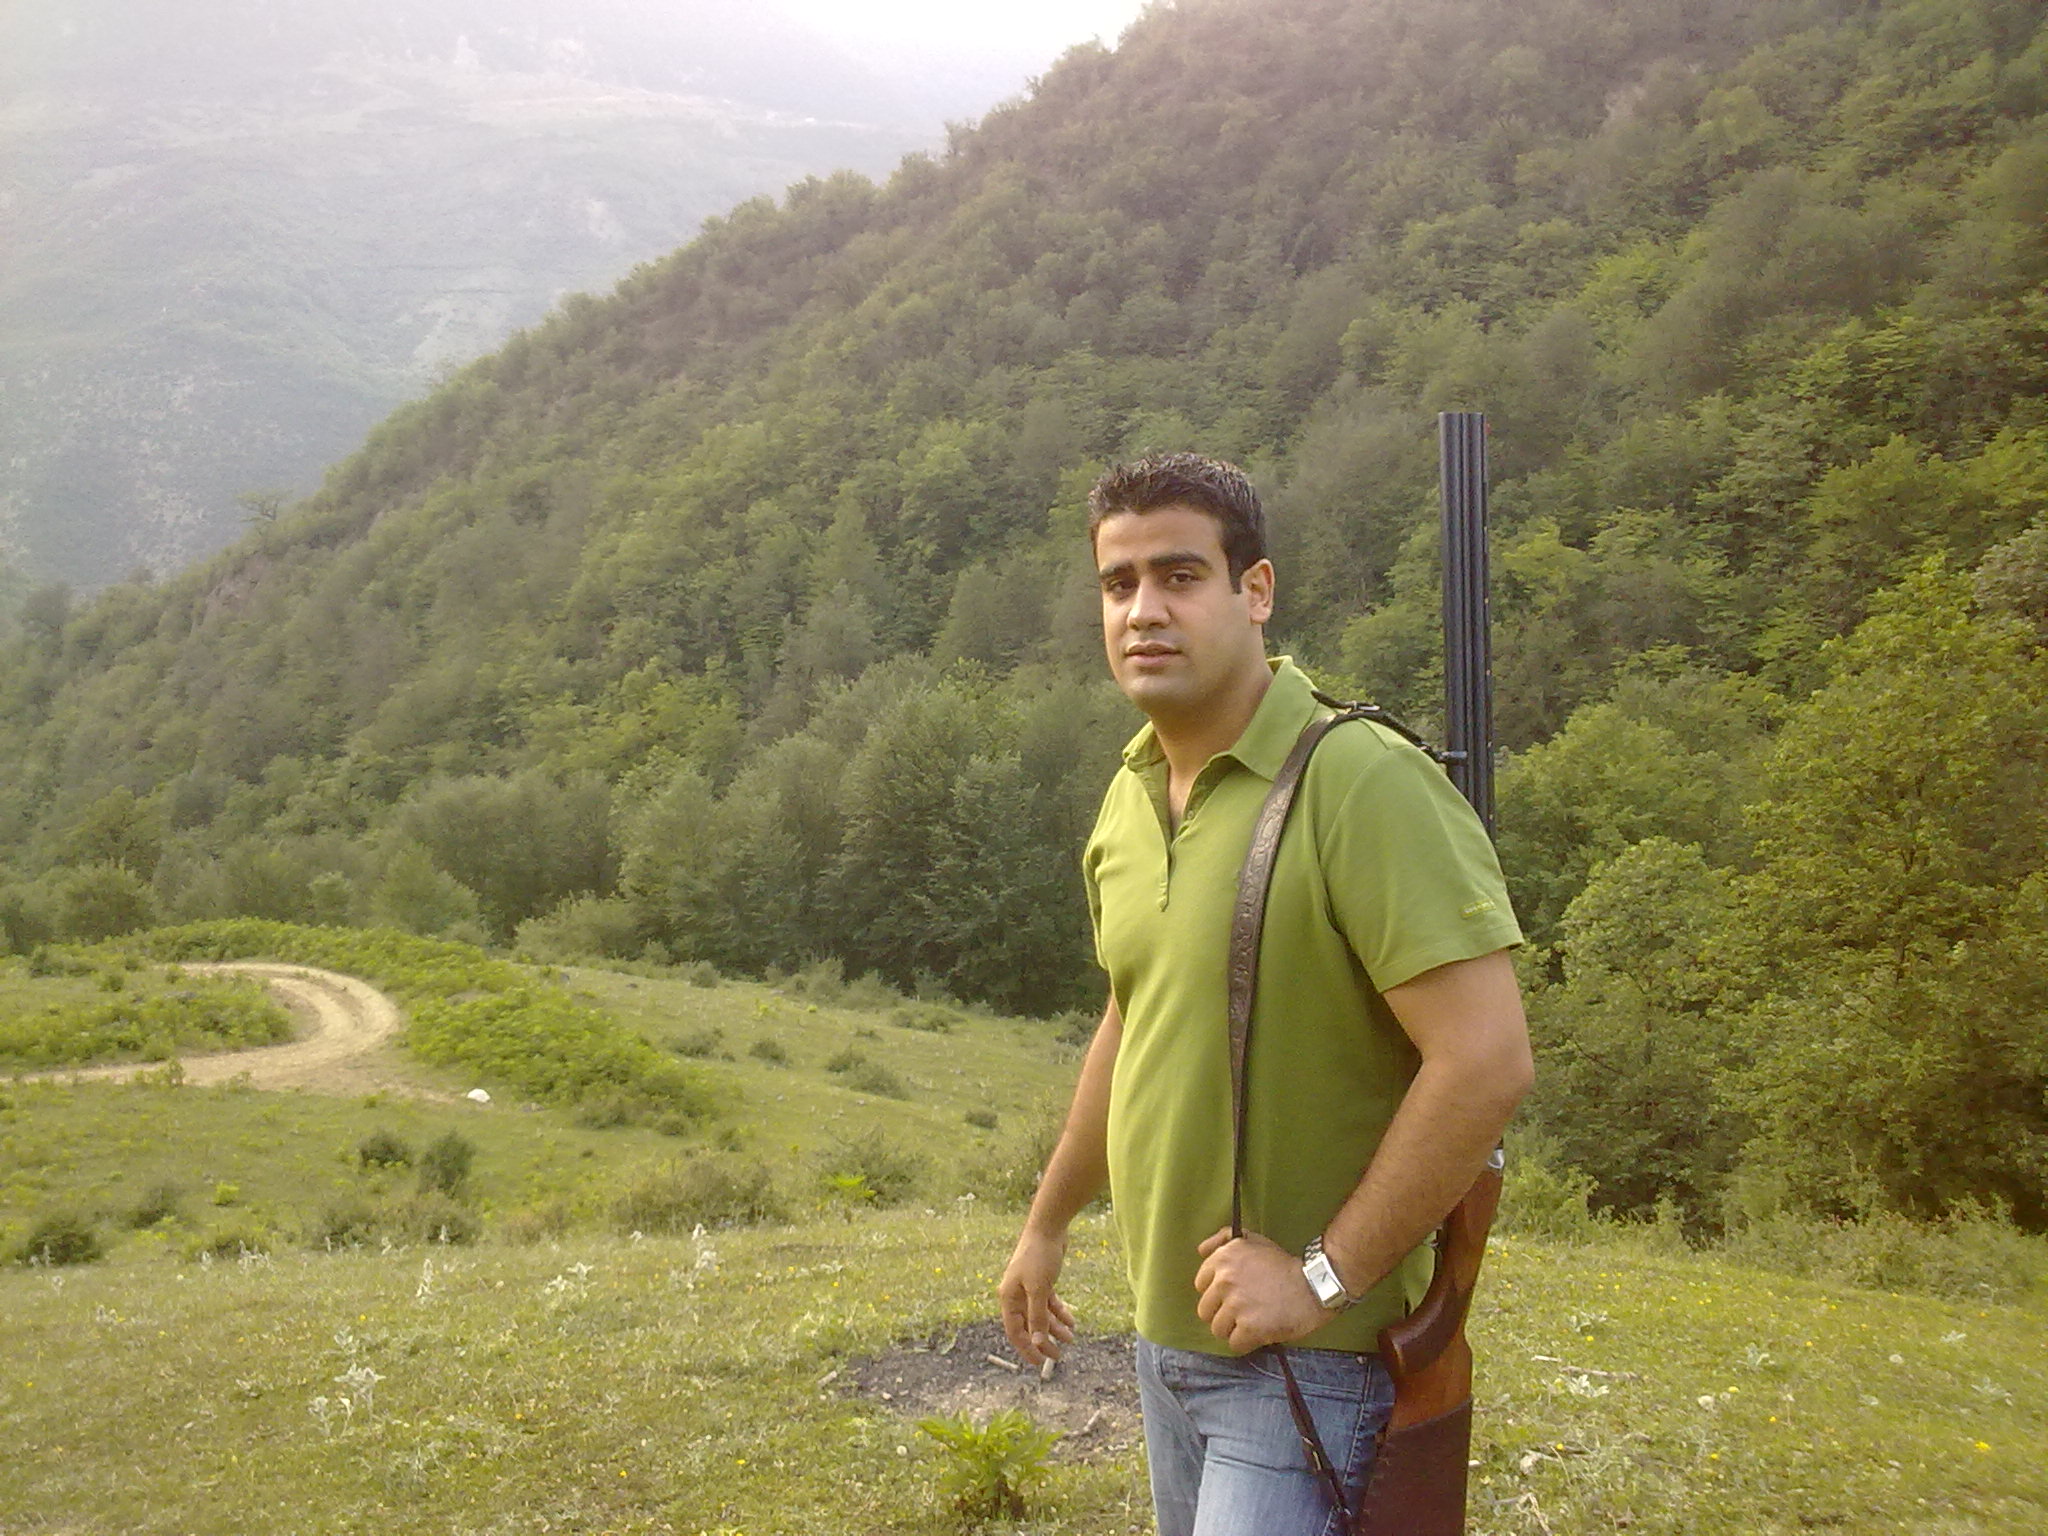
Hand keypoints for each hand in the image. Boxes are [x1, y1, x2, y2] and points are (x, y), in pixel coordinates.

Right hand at [998, 1226, 1077, 1365]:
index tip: (1039, 1363)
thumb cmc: (1039, 1256)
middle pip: (1029, 1326)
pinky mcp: (1042, 1281)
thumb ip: (1037, 1317)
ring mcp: (1029, 1288)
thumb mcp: (1039, 1289)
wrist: (1048, 1227)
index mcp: (1008, 1298)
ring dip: (1055, 1328)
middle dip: (1043, 1342)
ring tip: (1071, 1339)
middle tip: (1058, 1356)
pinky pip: (1049, 1304)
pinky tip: (1071, 1321)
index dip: (1026, 1348)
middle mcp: (1016, 1295)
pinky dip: (1060, 1313)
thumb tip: (1036, 1342)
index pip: (1015, 1332)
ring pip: (1041, 1316)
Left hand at [1193, 1229, 1326, 1352]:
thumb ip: (1223, 1240)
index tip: (1233, 1294)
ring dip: (1234, 1330)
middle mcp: (1224, 1281)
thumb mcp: (1252, 1240)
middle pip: (1205, 1311)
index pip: (1200, 1285)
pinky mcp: (1249, 1328)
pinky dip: (1246, 1343)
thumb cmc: (1282, 1263)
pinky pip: (1235, 1344)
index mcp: (1223, 1259)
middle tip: (1243, 1311)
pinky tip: (1259, 1334)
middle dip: (1223, 1313)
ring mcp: (1236, 1305)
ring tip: (1252, 1323)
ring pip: (1218, 1329)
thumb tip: (1201, 1251)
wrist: (1313, 1284)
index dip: (1217, 1292)